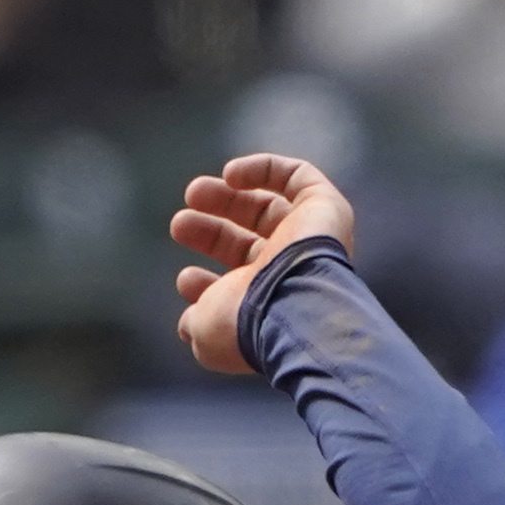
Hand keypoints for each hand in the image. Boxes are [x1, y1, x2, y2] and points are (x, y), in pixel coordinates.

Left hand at [165, 151, 359, 374]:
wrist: (293, 306)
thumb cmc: (248, 324)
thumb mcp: (207, 335)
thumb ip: (196, 326)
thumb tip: (187, 324)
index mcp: (269, 306)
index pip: (239, 290)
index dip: (206, 285)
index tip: (185, 279)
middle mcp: (292, 273)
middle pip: (250, 244)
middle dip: (211, 233)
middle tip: (178, 224)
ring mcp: (311, 239)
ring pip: (269, 208)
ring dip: (228, 198)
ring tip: (193, 192)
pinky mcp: (326, 208)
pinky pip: (297, 176)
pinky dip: (263, 169)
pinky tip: (231, 174)